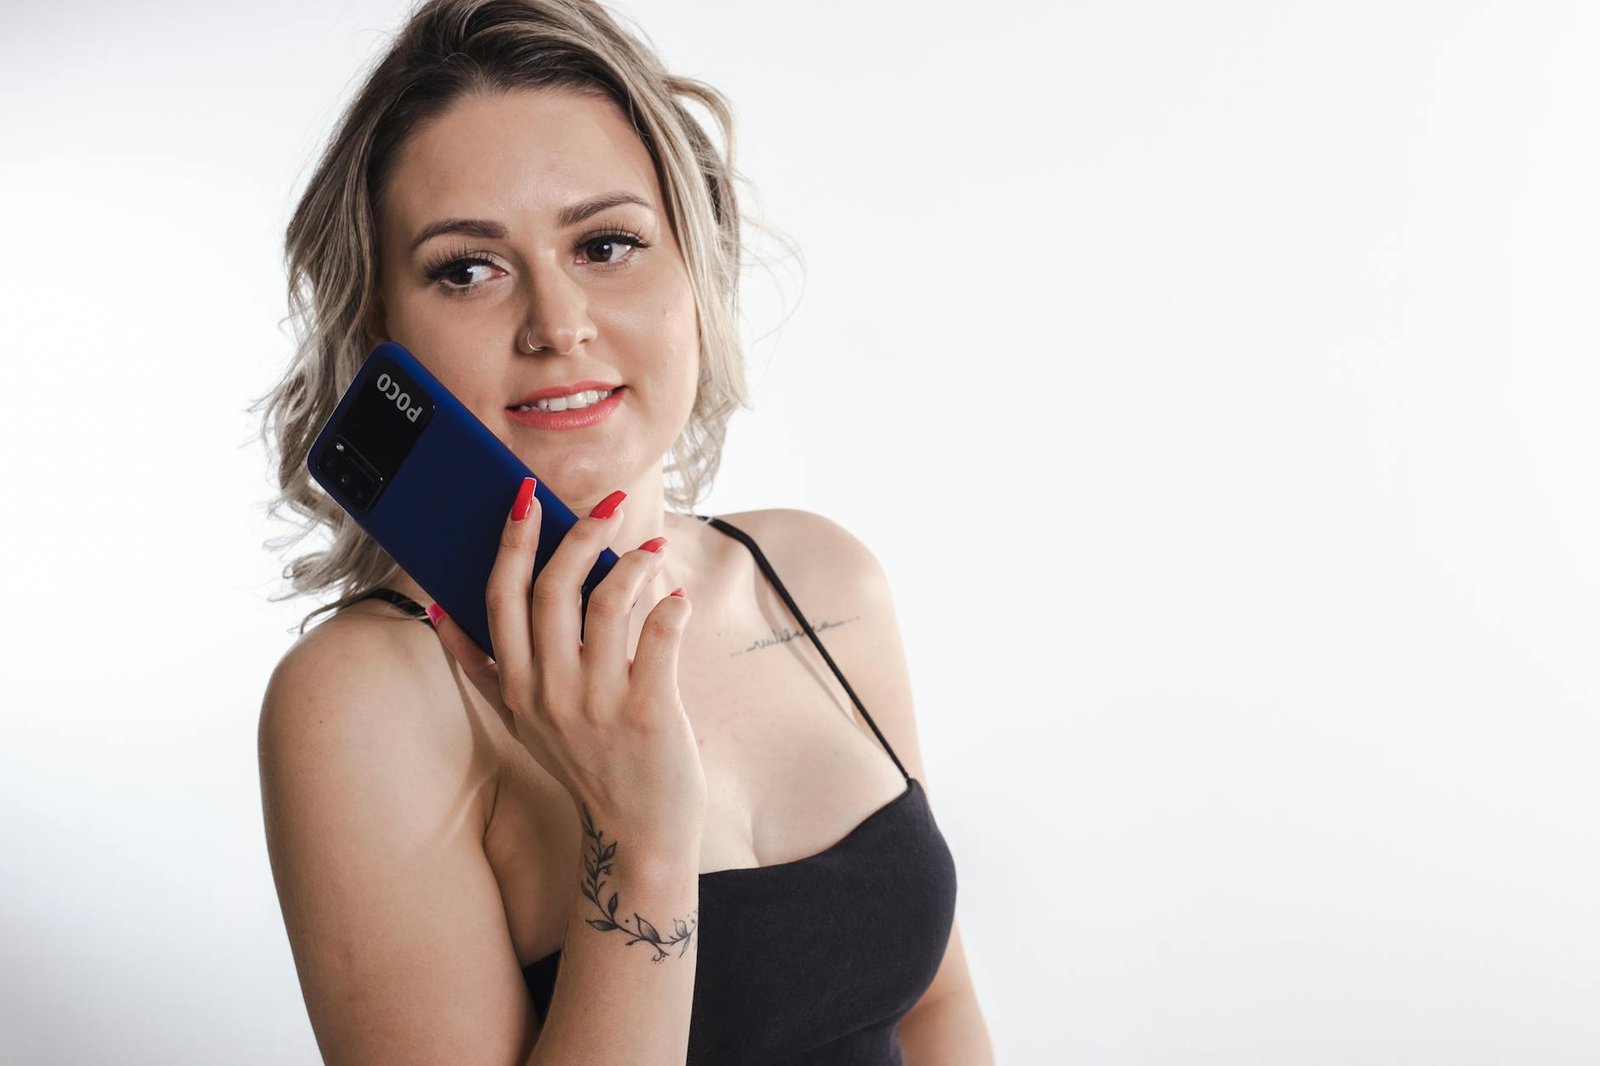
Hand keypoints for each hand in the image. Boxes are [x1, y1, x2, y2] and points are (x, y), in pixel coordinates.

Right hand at [429, 479, 705, 845]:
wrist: (637, 834)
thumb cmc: (585, 764)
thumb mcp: (521, 721)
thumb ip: (482, 668)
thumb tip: (437, 612)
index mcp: (515, 686)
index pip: (500, 598)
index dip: (512, 541)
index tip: (526, 496)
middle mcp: (549, 692)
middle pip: (552, 589)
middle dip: (578, 533)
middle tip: (606, 504)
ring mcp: (598, 703)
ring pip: (609, 602)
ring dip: (634, 563)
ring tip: (652, 551)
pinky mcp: (648, 712)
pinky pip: (660, 634)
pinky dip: (672, 604)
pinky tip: (678, 596)